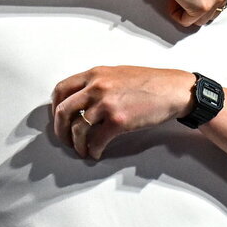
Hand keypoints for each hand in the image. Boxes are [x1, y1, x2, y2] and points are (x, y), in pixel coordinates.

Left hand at [52, 66, 194, 159]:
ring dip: (76, 144)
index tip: (58, 119)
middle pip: (63, 111)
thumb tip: (79, 100)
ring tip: (81, 150)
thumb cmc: (148, 83)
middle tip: (64, 140)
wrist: (172, 90)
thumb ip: (96, 83)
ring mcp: (107, 104)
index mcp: (94, 74)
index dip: (55, 108)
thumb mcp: (116, 74)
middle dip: (60, 130)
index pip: (61, 90)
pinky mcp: (118, 120)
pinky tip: (96, 153)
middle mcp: (97, 87)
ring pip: (78, 129)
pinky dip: (93, 150)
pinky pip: (96, 140)